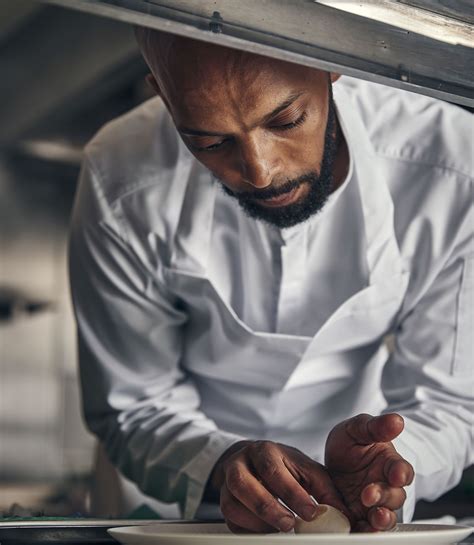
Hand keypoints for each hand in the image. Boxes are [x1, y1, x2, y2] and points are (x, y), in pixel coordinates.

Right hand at [206, 440, 348, 533]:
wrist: (255, 459)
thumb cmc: (285, 466)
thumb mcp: (307, 470)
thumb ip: (325, 490)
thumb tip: (344, 515)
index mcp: (265, 451)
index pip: (274, 471)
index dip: (292, 494)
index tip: (311, 513)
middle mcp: (242, 462)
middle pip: (242, 483)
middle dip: (266, 507)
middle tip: (289, 524)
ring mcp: (229, 481)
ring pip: (230, 503)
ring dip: (255, 521)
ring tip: (278, 529)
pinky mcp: (225, 499)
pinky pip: (229, 519)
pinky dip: (247, 529)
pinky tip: (266, 531)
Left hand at [325, 413, 413, 531]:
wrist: (333, 460)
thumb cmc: (350, 443)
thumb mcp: (357, 429)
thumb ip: (376, 427)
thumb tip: (397, 420)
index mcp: (389, 463)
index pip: (402, 470)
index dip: (401, 473)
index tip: (397, 474)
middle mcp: (386, 486)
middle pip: (394, 497)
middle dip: (384, 497)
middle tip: (369, 494)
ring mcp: (375, 504)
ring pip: (386, 516)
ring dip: (381, 520)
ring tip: (373, 518)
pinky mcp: (361, 516)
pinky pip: (367, 527)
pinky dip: (366, 531)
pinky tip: (359, 529)